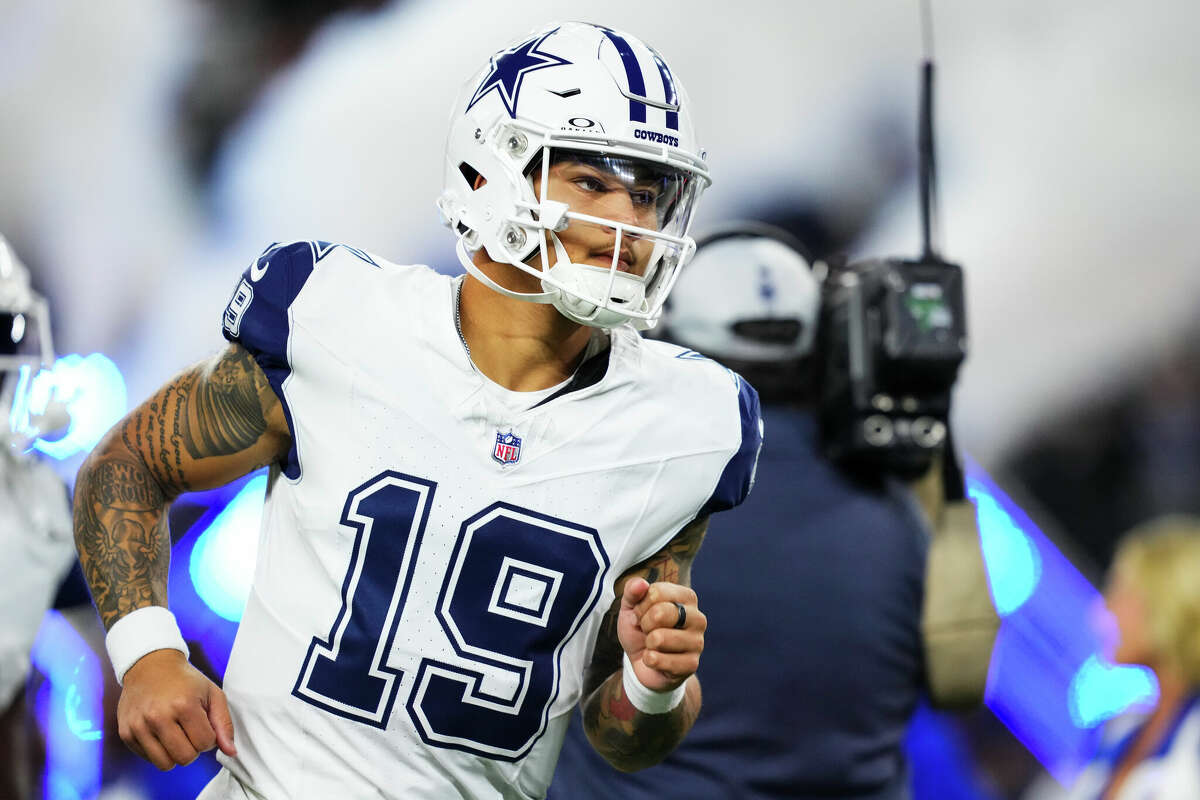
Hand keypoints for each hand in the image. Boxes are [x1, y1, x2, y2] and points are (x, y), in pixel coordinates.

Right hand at [117, 649, 236, 769]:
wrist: (150, 665)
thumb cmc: (185, 680)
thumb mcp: (212, 694)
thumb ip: (224, 724)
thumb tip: (231, 752)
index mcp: (184, 705)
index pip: (205, 743)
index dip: (209, 737)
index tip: (203, 724)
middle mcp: (158, 717)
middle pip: (185, 758)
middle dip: (193, 749)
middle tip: (190, 731)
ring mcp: (139, 726)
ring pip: (165, 764)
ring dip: (175, 754)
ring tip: (176, 734)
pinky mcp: (126, 733)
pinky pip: (148, 759)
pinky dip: (158, 751)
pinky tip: (161, 732)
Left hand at [617, 578, 705, 691]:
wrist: (644, 662)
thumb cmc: (641, 629)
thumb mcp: (631, 607)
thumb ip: (632, 591)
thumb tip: (641, 583)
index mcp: (686, 597)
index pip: (656, 592)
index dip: (641, 606)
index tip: (643, 614)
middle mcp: (697, 617)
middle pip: (659, 613)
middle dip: (644, 624)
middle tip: (648, 630)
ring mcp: (697, 642)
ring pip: (658, 638)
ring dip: (647, 644)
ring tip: (654, 645)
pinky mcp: (691, 664)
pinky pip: (658, 660)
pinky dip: (649, 660)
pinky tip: (656, 660)